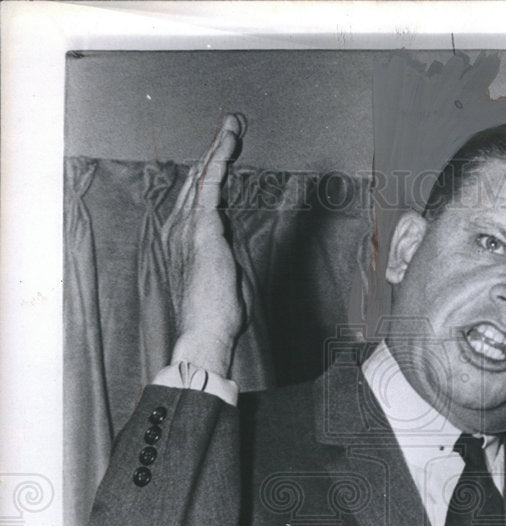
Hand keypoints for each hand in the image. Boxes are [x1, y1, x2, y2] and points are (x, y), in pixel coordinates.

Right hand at [162, 113, 246, 375]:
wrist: (206, 331)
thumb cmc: (216, 314)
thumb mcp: (224, 274)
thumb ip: (224, 248)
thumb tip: (227, 230)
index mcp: (186, 240)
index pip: (199, 197)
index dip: (212, 171)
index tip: (226, 151)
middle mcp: (181, 228)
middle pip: (198, 180)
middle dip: (215, 150)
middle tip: (232, 125)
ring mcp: (189, 227)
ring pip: (203, 176)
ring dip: (218, 148)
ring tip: (233, 124)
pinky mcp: (203, 229)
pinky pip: (210, 186)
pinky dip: (219, 162)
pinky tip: (228, 143)